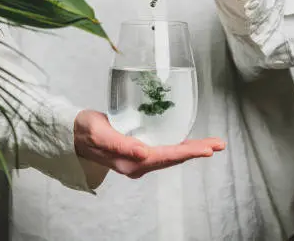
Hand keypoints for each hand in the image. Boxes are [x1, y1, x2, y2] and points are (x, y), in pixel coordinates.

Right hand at [74, 110, 224, 178]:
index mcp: (132, 161)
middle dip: (196, 150)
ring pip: (171, 154)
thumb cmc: (86, 131)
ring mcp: (139, 158)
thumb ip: (122, 144)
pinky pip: (164, 149)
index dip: (187, 152)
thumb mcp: (101, 134)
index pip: (166, 157)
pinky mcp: (138, 150)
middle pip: (173, 158)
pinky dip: (179, 145)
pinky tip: (188, 142)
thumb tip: (145, 153)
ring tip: (212, 144)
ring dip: (191, 149)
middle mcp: (139, 163)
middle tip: (219, 144)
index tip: (206, 149)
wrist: (74, 134)